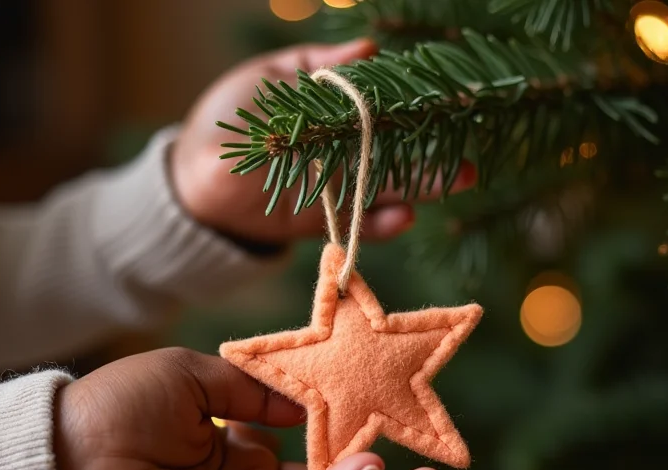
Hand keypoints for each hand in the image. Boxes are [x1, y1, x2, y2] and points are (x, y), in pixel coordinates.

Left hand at [171, 40, 475, 244]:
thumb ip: (322, 65)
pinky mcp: (317, 222)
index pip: (387, 116)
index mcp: (337, 118)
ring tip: (455, 181)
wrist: (194, 171)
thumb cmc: (233, 113)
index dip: (420, 113)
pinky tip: (404, 214)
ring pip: (383, 190)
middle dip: (434, 158)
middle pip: (395, 157)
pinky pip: (353, 224)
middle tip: (473, 157)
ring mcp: (332, 191)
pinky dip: (378, 222)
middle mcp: (342, 156)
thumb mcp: (277, 76)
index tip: (456, 106)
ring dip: (419, 189)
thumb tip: (372, 46)